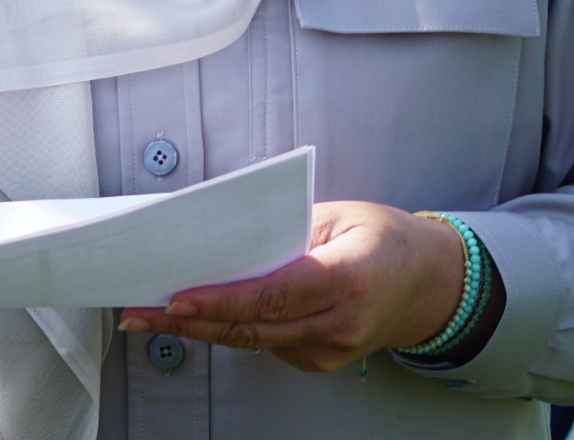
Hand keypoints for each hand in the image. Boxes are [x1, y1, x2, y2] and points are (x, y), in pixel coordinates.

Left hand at [118, 201, 467, 371]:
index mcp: (346, 279)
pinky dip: (229, 330)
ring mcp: (332, 348)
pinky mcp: (323, 359)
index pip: (271, 295)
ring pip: (252, 342)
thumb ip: (281, 229)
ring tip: (149, 315)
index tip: (176, 298)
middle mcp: (340, 323)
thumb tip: (220, 236)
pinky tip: (194, 318)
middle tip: (140, 311)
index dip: (220, 300)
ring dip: (199, 329)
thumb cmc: (384, 239)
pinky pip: (266, 345)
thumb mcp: (337, 214)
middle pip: (252, 327)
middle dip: (189, 320)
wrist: (433, 283)